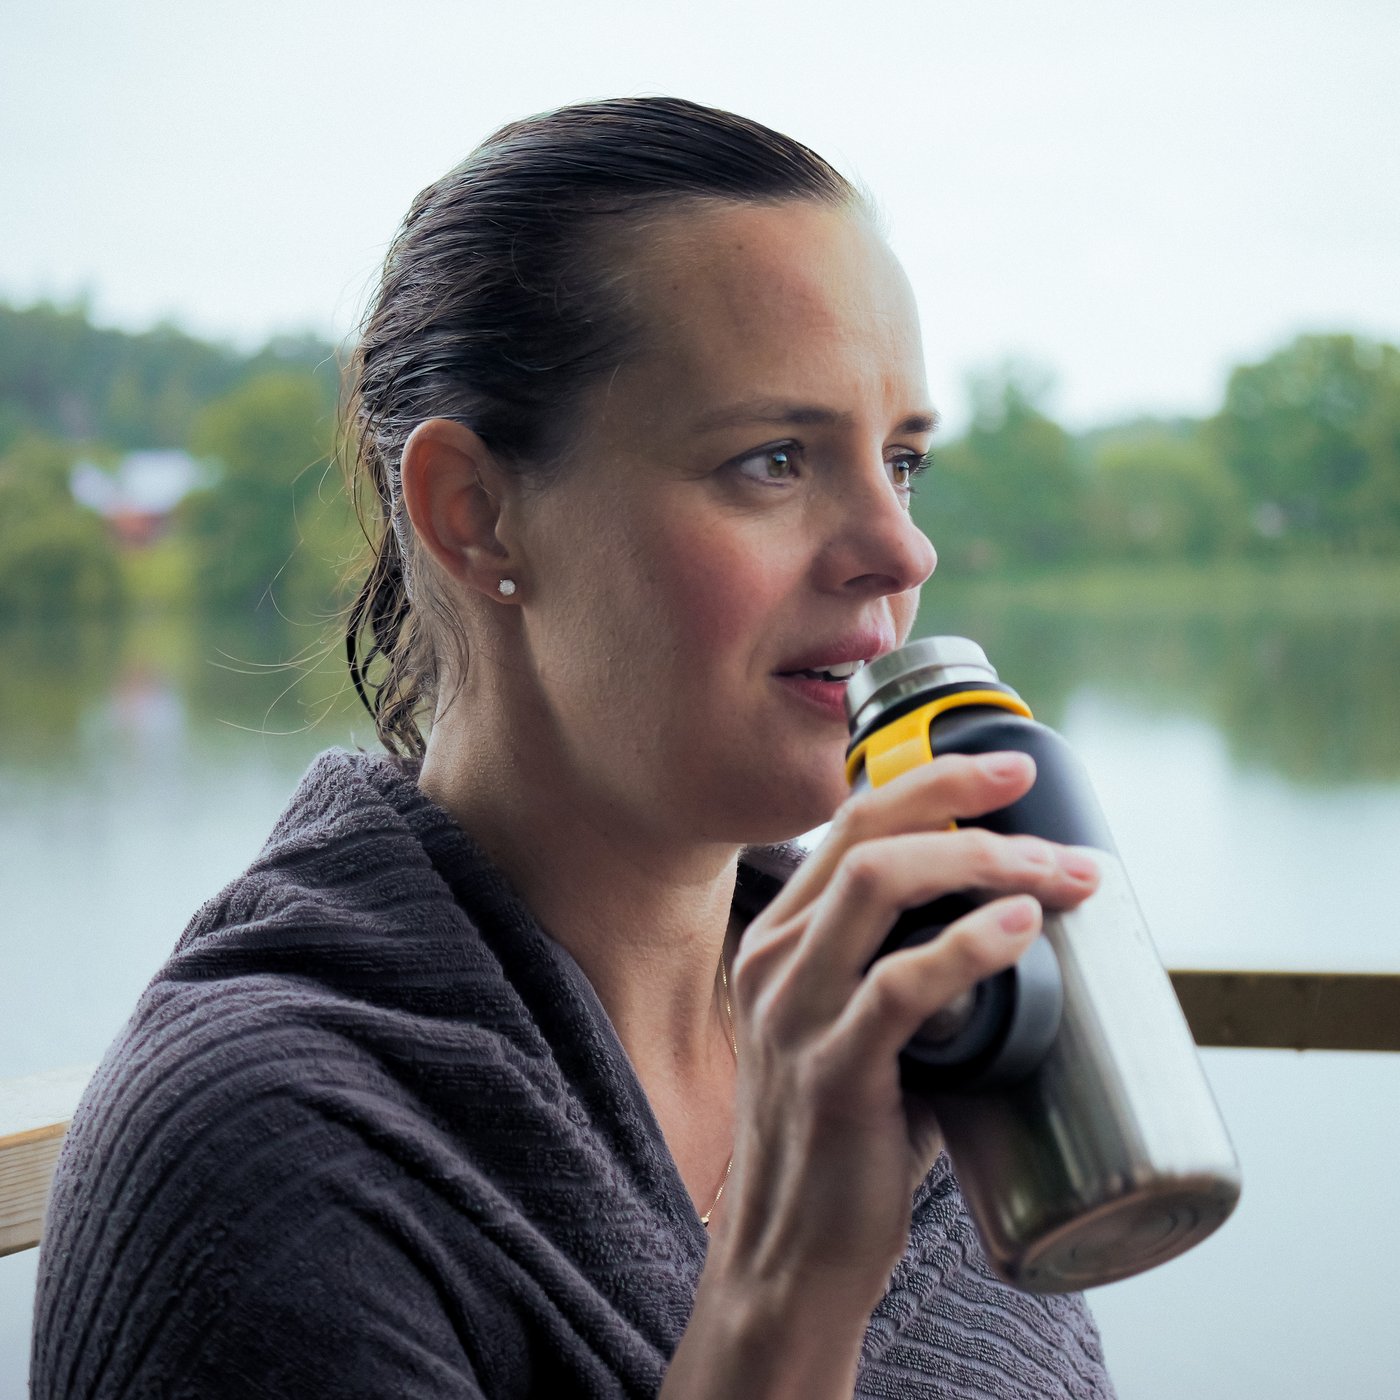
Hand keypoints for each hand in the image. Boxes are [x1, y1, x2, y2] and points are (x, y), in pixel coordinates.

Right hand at [707, 751, 1099, 1329]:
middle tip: (1038, 794)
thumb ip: (918, 979)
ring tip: (1059, 873)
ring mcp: (794, 1013)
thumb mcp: (864, 1035)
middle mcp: (775, 959)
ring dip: (982, 863)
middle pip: (864, 835)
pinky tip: (1020, 929)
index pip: (850, 826)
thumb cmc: (848, 1142)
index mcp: (781, 940)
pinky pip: (898, 986)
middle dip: (959, 797)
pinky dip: (967, 946)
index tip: (1008, 769)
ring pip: (877, 886)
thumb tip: (1028, 936)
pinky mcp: (829, 1072)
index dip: (931, 783)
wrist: (794, 1257)